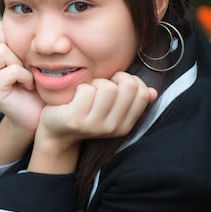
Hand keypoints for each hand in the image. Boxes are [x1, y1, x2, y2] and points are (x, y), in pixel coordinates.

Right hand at [0, 19, 44, 132]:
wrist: (40, 114)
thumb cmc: (40, 82)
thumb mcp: (30, 55)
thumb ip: (19, 38)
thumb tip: (20, 14)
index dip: (7, 34)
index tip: (21, 53)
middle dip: (12, 44)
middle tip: (24, 64)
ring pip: (2, 50)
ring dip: (20, 62)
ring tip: (27, 75)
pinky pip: (11, 69)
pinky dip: (25, 76)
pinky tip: (28, 85)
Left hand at [29, 72, 156, 173]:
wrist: (56, 132)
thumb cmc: (85, 113)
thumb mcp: (111, 110)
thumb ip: (132, 100)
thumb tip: (154, 92)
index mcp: (126, 125)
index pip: (142, 93)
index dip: (129, 80)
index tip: (115, 84)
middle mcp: (113, 127)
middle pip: (127, 86)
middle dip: (112, 79)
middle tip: (100, 86)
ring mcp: (94, 125)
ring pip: (107, 87)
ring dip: (95, 83)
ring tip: (87, 93)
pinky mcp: (75, 120)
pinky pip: (86, 90)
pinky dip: (80, 87)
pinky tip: (75, 97)